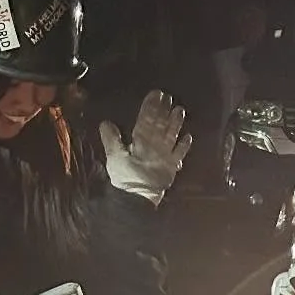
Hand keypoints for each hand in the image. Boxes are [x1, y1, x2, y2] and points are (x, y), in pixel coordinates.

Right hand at [100, 89, 191, 204]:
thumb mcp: (114, 158)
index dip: (151, 106)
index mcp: (141, 142)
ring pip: (172, 136)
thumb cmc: (125, 178)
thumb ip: (111, 139)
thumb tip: (106, 122)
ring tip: (180, 110)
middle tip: (169, 97)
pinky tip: (188, 136)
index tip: (155, 94)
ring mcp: (166, 157)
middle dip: (164, 110)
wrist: (138, 200)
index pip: (146, 120)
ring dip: (176, 123)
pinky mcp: (172, 168)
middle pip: (160, 125)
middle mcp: (156, 146)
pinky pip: (180, 155)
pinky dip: (184, 146)